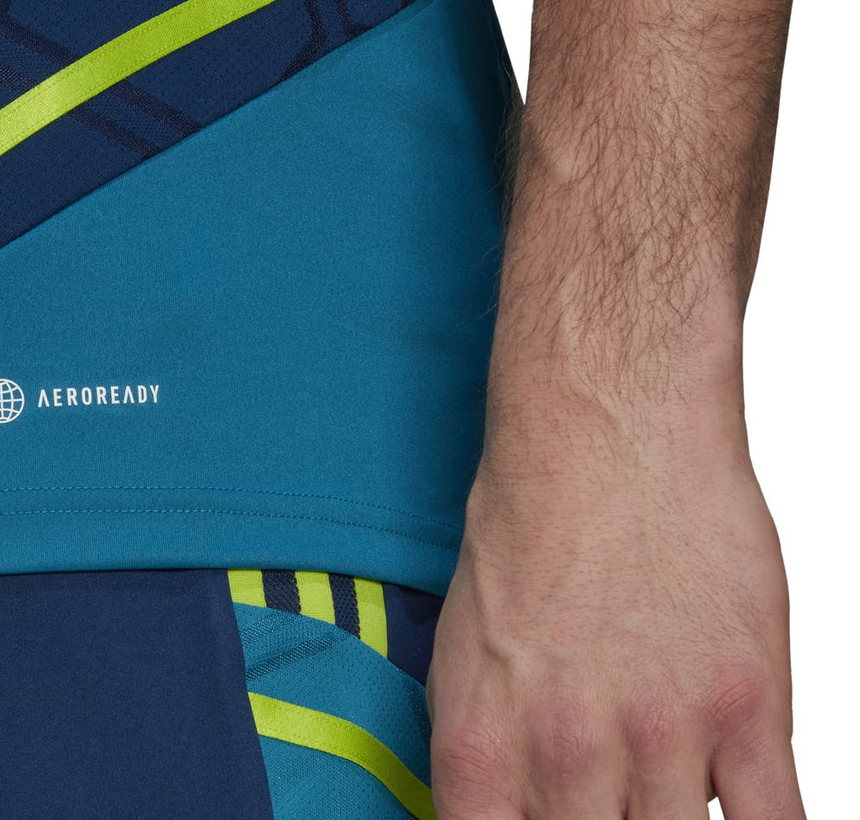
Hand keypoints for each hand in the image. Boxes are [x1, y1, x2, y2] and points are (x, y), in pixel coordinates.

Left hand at [426, 448, 804, 817]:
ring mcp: (660, 737)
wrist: (603, 431)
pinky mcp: (747, 708)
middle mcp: (565, 756)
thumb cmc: (530, 522)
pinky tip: (741, 807)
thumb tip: (516, 810)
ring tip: (660, 779)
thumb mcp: (465, 644)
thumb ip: (491, 749)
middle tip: (610, 797)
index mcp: (481, 745)